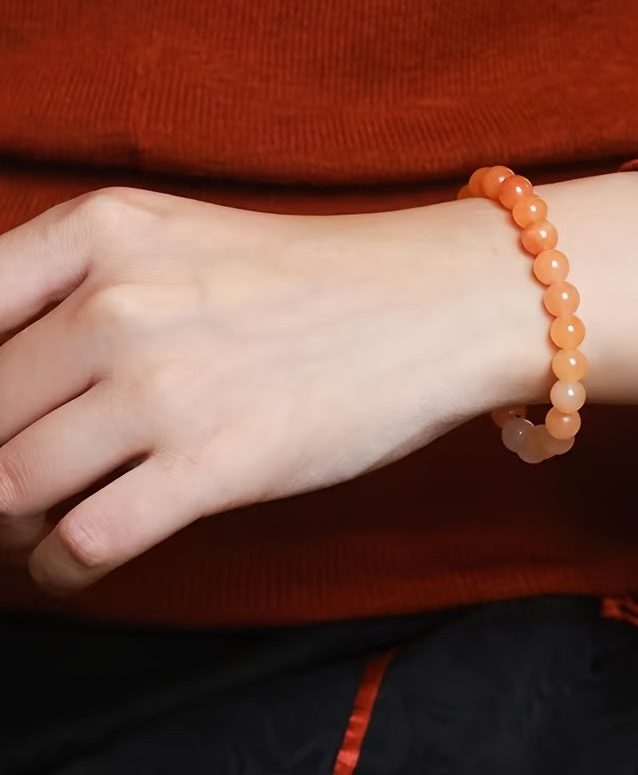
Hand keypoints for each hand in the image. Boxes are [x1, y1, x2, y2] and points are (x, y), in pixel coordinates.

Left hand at [0, 187, 530, 593]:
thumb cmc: (310, 278)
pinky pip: (80, 543)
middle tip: (20, 482)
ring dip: (13, 522)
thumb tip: (3, 377)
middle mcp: (120, 301)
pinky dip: (61, 567)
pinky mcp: (218, 463)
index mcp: (103, 231)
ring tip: (48, 517)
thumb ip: (76, 286)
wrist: (434, 303)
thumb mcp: (178, 240)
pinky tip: (82, 554)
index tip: (3, 416)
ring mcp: (167, 385)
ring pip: (8, 485)